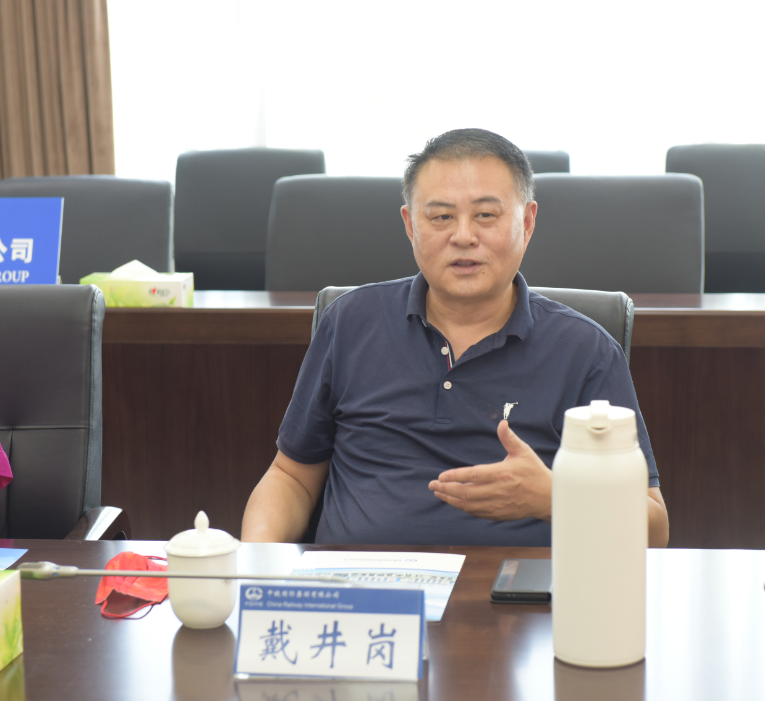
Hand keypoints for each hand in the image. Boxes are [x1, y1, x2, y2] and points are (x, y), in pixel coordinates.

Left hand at [428, 421, 551, 521]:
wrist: (548, 498)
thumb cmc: (535, 473)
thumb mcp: (523, 452)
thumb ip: (509, 438)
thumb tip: (502, 423)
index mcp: (501, 474)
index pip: (473, 475)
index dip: (455, 476)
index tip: (441, 476)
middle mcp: (497, 491)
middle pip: (466, 492)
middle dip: (446, 489)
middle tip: (432, 485)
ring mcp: (497, 504)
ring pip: (468, 504)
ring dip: (451, 499)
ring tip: (439, 492)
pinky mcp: (499, 514)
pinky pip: (476, 512)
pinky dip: (463, 507)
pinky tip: (455, 501)